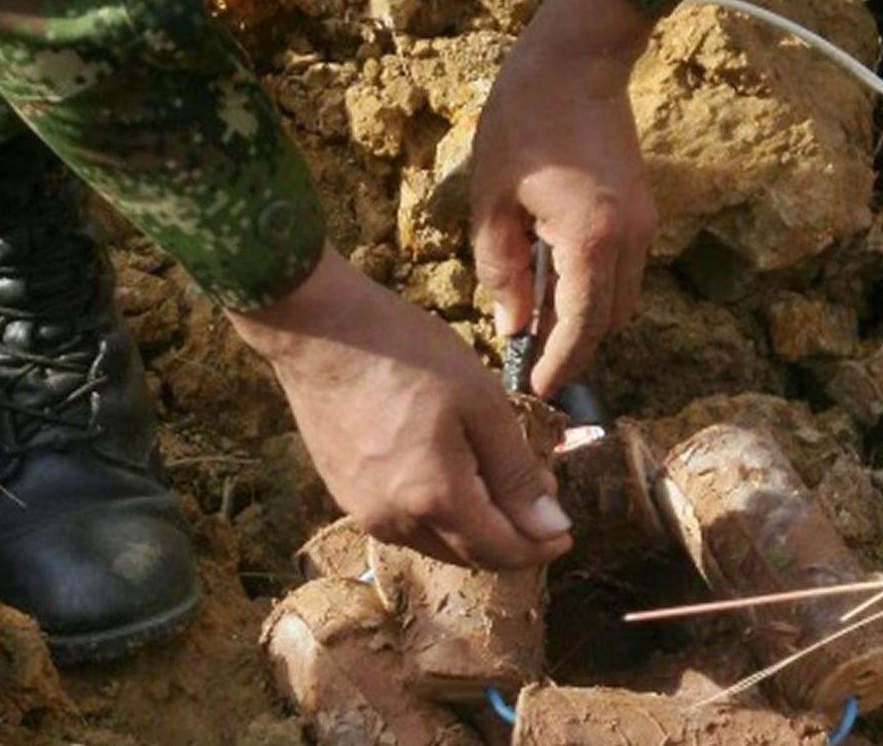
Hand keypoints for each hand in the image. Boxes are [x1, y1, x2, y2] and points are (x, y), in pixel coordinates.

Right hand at [227, 246, 572, 569]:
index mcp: (435, 499)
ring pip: (433, 540)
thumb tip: (550, 528)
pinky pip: (401, 520)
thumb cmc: (407, 353)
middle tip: (537, 498)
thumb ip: (516, 471)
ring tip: (496, 479)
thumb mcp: (480, 402)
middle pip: (467, 555)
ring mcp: (361, 508)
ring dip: (471, 525)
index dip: (538, 547)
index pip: (500, 551)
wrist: (316, 329)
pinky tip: (449, 472)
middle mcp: (395, 520)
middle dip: (509, 537)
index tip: (565, 532)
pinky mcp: (342, 491)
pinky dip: (436, 511)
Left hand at [472, 0, 660, 397]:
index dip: (559, 367)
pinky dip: (594, 290)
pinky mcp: (644, 211)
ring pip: (621, 301)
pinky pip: (624, 272)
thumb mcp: (492, 199)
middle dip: (573, 350)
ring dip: (585, 320)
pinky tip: (554, 283)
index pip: (581, 329)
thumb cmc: (524, 121)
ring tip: (537, 325)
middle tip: (528, 361)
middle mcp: (630, 241)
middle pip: (609, 324)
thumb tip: (512, 325)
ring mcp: (644, 226)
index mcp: (591, 240)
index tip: (534, 390)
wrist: (577, 61)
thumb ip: (502, 270)